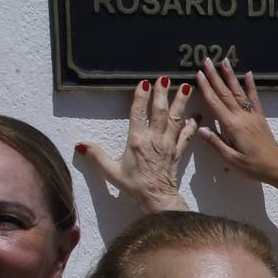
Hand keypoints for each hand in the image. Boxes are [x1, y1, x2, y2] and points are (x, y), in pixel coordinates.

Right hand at [76, 77, 192, 212]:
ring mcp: (168, 145)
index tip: (143, 83)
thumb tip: (80, 145)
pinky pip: (187, 135)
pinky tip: (197, 115)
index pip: (138, 114)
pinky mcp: (178, 152)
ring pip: (175, 119)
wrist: (157, 199)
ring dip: (180, 102)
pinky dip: (192, 125)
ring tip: (185, 87)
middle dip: (162, 93)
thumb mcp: (111, 171)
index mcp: (137, 141)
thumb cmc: (134, 186)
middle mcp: (154, 139)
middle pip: (159, 112)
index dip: (141, 98)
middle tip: (165, 78)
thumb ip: (96, 155)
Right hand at [193, 59, 277, 188]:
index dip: (206, 88)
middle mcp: (242, 117)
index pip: (215, 103)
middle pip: (225, 93)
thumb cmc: (254, 167)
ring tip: (224, 61)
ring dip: (230, 75)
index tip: (198, 74)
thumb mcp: (231, 159)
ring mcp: (252, 115)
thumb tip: (200, 128)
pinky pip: (254, 98)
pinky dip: (251, 85)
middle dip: (215, 76)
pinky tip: (248, 74)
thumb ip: (215, 143)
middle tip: (206, 60)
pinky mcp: (260, 118)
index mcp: (232, 126)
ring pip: (238, 91)